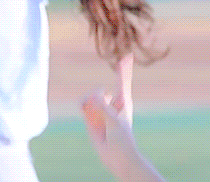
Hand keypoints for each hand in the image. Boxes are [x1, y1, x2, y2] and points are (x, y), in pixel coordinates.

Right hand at [81, 52, 135, 178]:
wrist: (116, 155)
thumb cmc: (121, 137)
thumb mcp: (113, 120)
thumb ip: (102, 107)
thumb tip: (92, 96)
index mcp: (123, 100)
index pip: (123, 81)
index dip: (124, 68)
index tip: (126, 55)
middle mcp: (112, 102)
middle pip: (102, 90)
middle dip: (97, 96)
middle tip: (101, 112)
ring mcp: (101, 109)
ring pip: (91, 97)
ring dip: (89, 103)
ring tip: (95, 117)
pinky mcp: (91, 116)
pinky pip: (84, 104)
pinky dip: (83, 105)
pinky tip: (85, 111)